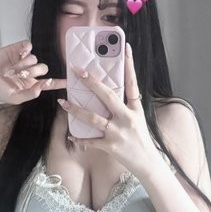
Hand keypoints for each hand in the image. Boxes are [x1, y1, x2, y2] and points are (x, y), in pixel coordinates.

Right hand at [0, 39, 64, 104]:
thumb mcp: (16, 98)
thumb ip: (32, 93)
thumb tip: (45, 84)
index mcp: (30, 85)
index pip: (49, 83)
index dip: (60, 82)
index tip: (71, 81)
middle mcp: (28, 72)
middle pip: (44, 68)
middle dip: (36, 71)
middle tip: (22, 74)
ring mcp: (22, 60)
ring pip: (35, 58)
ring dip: (25, 63)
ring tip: (12, 68)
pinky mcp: (15, 49)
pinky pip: (28, 46)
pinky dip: (25, 49)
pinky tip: (17, 54)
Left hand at [58, 44, 160, 175]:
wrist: (148, 163)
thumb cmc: (141, 140)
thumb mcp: (138, 119)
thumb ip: (126, 106)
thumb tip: (110, 92)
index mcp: (135, 109)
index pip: (133, 83)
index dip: (130, 65)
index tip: (126, 48)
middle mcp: (127, 118)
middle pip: (108, 96)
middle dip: (92, 83)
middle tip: (79, 71)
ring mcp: (118, 133)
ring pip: (93, 118)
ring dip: (75, 110)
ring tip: (63, 102)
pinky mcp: (110, 146)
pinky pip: (90, 141)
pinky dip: (79, 138)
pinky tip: (70, 134)